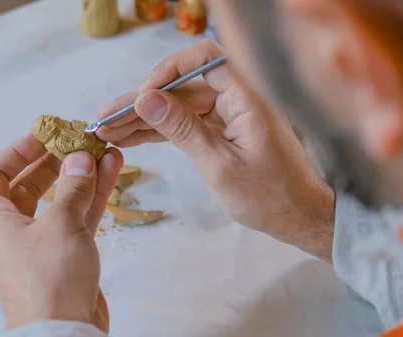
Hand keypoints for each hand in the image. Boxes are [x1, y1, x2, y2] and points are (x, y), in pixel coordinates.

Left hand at [0, 133, 122, 330]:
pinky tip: (110, 171)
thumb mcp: (60, 224)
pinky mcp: (67, 252)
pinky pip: (78, 215)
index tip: (44, 134)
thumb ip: (72, 187)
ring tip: (102, 150)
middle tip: (77, 140)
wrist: (65, 331)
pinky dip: (93, 195)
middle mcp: (16, 228)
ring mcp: (43, 241)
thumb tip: (79, 159)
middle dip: (54, 160)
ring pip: (61, 197)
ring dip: (80, 174)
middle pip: (30, 183)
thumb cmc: (50, 280)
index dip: (17, 149)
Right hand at [97, 40, 334, 260]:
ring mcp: (226, 115)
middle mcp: (235, 99)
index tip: (143, 96)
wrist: (298, 218)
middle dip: (142, 102)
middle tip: (105, 119)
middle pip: (182, 86)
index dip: (169, 71)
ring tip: (106, 131)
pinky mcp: (219, 131)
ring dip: (143, 119)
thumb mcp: (220, 165)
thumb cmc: (269, 196)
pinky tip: (129, 138)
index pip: (205, 59)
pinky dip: (158, 132)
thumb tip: (145, 99)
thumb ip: (182, 129)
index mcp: (246, 97)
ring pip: (177, 106)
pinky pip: (184, 124)